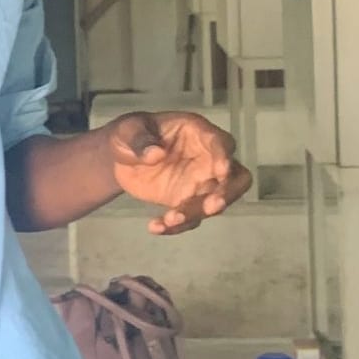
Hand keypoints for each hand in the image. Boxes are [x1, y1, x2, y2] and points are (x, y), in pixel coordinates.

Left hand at [108, 112, 251, 234]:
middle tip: (212, 206)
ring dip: (196, 213)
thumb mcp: (128, 132)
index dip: (223, 156)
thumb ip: (140, 141)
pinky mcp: (188, 201)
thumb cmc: (130, 134)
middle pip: (236, 177)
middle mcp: (207, 158)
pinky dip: (176, 226)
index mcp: (197, 133)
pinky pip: (191, 218)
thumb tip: (156, 154)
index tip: (222, 170)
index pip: (220, 142)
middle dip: (229, 192)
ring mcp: (201, 182)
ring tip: (170, 219)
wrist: (121, 157)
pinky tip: (156, 227)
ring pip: (214, 202)